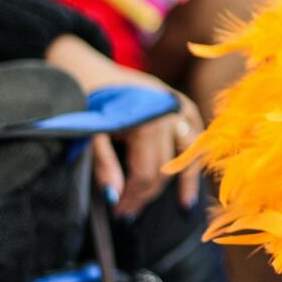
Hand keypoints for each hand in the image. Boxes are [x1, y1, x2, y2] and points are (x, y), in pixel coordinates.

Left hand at [91, 91, 202, 216]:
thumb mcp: (89, 134)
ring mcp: (181, 108)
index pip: (146, 173)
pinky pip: (195, 136)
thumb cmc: (87, 100)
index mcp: (148, 121)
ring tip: (182, 205)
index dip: (133, 197)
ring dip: (182, 181)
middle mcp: (171, 114)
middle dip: (147, 194)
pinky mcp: (184, 104)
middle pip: (166, 169)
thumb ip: (103, 166)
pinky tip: (191, 173)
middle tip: (128, 212)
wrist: (89, 68)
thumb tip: (115, 199)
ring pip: (187, 155)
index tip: (117, 213)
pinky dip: (193, 157)